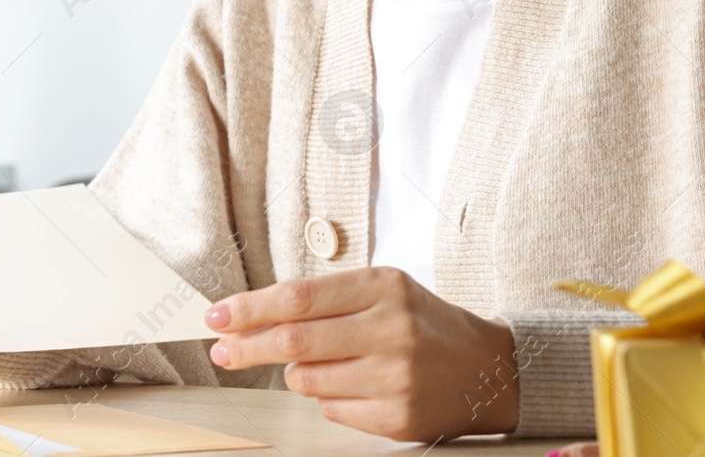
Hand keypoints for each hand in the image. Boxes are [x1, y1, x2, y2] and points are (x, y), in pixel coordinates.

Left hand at [204, 266, 518, 440]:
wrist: (486, 368)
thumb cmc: (421, 323)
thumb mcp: (382, 291)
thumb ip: (324, 301)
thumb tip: (251, 319)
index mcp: (383, 287)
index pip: (300, 296)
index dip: (251, 307)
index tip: (217, 315)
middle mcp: (391, 330)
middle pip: (294, 340)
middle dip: (247, 345)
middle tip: (221, 349)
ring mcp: (396, 377)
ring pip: (306, 380)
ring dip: (296, 372)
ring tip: (323, 363)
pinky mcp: (398, 417)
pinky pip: (332, 409)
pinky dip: (329, 397)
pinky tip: (355, 385)